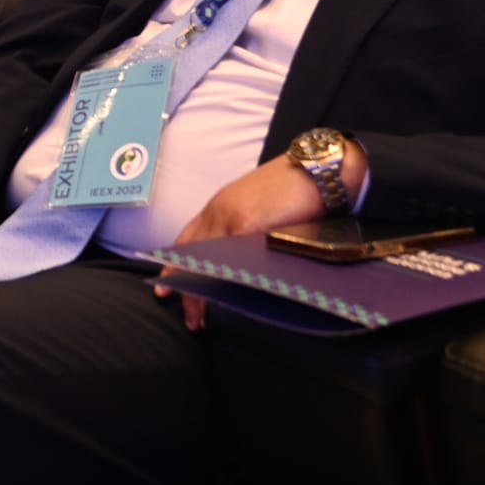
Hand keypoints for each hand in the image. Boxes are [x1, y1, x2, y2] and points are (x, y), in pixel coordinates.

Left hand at [156, 144, 366, 330]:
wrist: (318, 167)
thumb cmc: (294, 185)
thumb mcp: (258, 204)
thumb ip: (243, 227)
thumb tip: (238, 257)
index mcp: (221, 206)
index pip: (188, 238)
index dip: (175, 263)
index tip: (166, 283)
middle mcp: (220, 210)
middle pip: (189, 252)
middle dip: (182, 283)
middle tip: (181, 310)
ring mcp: (232, 217)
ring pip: (203, 259)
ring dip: (199, 290)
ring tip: (199, 317)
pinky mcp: (248, 223)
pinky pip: (228, 258)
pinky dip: (221, 280)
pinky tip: (219, 300)